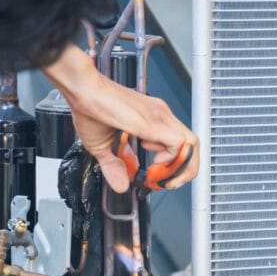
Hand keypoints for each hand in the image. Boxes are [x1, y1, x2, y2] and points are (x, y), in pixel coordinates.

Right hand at [44, 45, 198, 192]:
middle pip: (193, 144)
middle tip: (167, 181)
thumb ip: (115, 167)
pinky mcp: (153, 122)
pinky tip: (154, 164)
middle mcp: (161, 115)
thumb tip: (120, 185)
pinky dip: (172, 160)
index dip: (176, 165)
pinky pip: (178, 143)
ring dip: (181, 167)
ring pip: (191, 144)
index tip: (159, 177)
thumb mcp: (103, 148)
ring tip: (162, 176)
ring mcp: (159, 116)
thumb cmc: (91, 109)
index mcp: (154, 118)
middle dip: (184, 169)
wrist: (83, 91)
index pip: (181, 143)